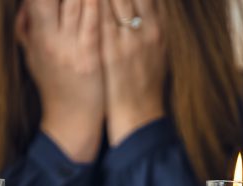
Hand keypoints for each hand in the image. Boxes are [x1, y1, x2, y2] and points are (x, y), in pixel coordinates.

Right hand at [17, 0, 103, 162]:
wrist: (72, 120)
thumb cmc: (55, 87)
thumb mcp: (33, 59)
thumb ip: (26, 31)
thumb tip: (23, 7)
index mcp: (37, 36)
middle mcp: (51, 38)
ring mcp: (71, 47)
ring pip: (76, 1)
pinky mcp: (90, 56)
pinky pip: (93, 20)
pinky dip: (96, 1)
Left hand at [101, 0, 165, 145]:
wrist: (139, 116)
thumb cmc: (145, 85)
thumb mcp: (158, 52)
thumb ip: (152, 25)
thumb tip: (147, 7)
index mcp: (160, 28)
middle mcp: (147, 30)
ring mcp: (130, 41)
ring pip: (116, 0)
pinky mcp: (111, 54)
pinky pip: (100, 19)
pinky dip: (91, 4)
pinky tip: (83, 0)